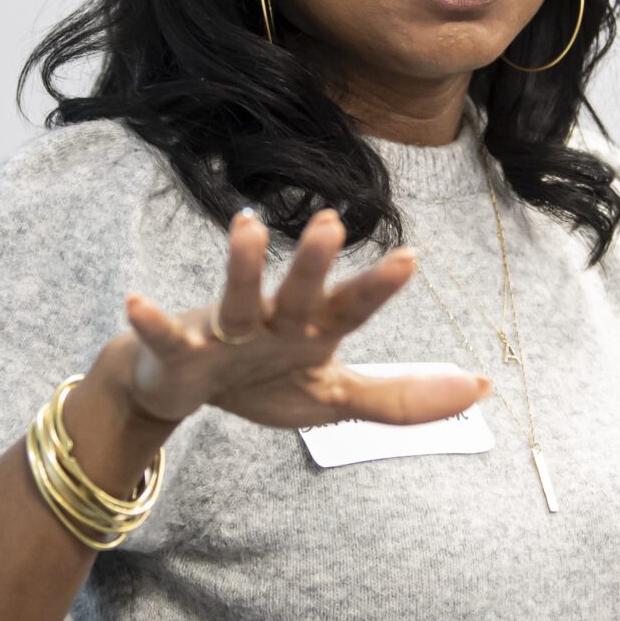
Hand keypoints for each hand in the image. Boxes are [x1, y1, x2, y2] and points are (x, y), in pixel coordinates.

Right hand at [108, 207, 489, 431]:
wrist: (179, 387)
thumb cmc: (262, 380)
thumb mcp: (335, 397)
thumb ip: (402, 398)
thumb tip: (481, 388)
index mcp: (312, 332)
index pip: (352, 308)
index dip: (377, 287)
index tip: (409, 258)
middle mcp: (272, 320)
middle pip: (299, 293)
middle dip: (315, 264)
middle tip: (333, 222)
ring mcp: (223, 331)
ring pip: (235, 297)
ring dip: (242, 266)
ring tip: (249, 224)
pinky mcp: (178, 349)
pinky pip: (166, 334)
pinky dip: (152, 321)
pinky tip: (138, 302)